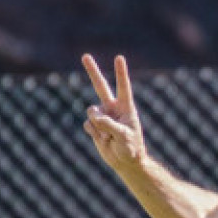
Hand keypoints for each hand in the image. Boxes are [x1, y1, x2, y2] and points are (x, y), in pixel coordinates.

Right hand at [82, 54, 146, 172]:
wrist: (126, 162)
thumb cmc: (131, 148)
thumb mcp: (124, 136)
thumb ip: (109, 124)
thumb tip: (92, 115)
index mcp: (126, 108)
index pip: (123, 87)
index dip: (121, 73)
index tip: (119, 58)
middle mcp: (113, 108)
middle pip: (100, 86)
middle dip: (92, 71)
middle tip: (85, 55)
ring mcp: (103, 116)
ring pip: (92, 112)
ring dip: (99, 125)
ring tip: (110, 137)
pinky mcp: (94, 125)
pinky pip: (88, 124)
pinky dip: (94, 133)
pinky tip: (103, 140)